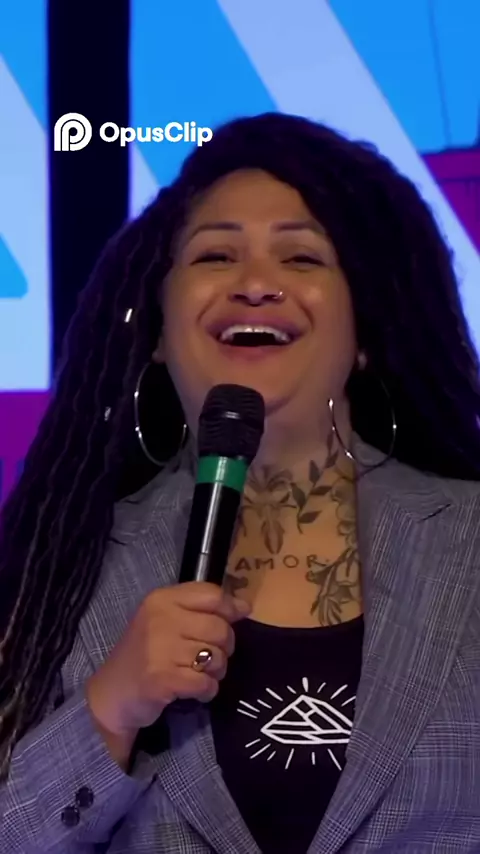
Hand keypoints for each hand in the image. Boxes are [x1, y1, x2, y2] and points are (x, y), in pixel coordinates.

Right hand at [86, 582, 249, 748]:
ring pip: (217, 657)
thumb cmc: (145, 655)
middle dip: (224, 648)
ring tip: (198, 674)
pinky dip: (206, 690)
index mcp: (162, 599)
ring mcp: (160, 649)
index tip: (234, 620)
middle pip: (220, 627)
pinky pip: (206, 683)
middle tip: (209, 657)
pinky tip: (194, 690)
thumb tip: (245, 606)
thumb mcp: (166, 621)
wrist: (112, 694)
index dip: (230, 609)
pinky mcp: (163, 679)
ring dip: (215, 672)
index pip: (212, 595)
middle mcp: (160, 618)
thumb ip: (202, 609)